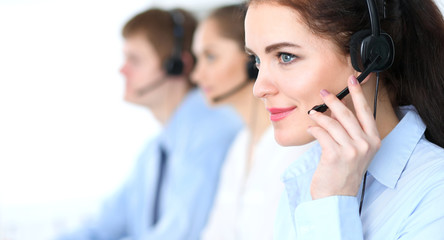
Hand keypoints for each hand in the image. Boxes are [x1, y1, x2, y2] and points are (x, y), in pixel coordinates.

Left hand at [307, 75, 380, 199]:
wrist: (337, 196)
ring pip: (332, 123)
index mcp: (373, 140)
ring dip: (319, 116)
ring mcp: (352, 150)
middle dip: (333, 100)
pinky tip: (310, 129)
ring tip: (312, 113)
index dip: (357, 93)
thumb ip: (349, 131)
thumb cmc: (343, 171)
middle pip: (347, 114)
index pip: (365, 111)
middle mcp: (366, 144)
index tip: (351, 79)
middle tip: (323, 92)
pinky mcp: (335, 155)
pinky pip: (322, 134)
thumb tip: (336, 109)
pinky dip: (314, 129)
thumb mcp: (354, 150)